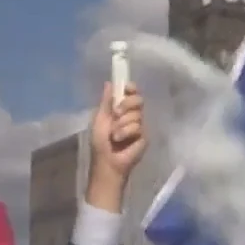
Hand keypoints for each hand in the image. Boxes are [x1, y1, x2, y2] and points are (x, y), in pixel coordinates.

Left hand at [86, 83, 146, 208]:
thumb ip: (105, 102)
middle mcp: (132, 116)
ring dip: (122, 124)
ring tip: (114, 136)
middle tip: (116, 113)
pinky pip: (138, 127)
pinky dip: (126, 132)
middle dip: (127, 104)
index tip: (127, 88)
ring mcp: (140, 126)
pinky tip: (119, 140)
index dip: (131, 88)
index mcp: (121, 109)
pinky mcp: (144, 137)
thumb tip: (109, 83)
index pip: (132, 93)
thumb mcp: (100, 119)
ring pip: (137, 114)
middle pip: (138, 100)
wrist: (106, 162)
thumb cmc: (100, 142)